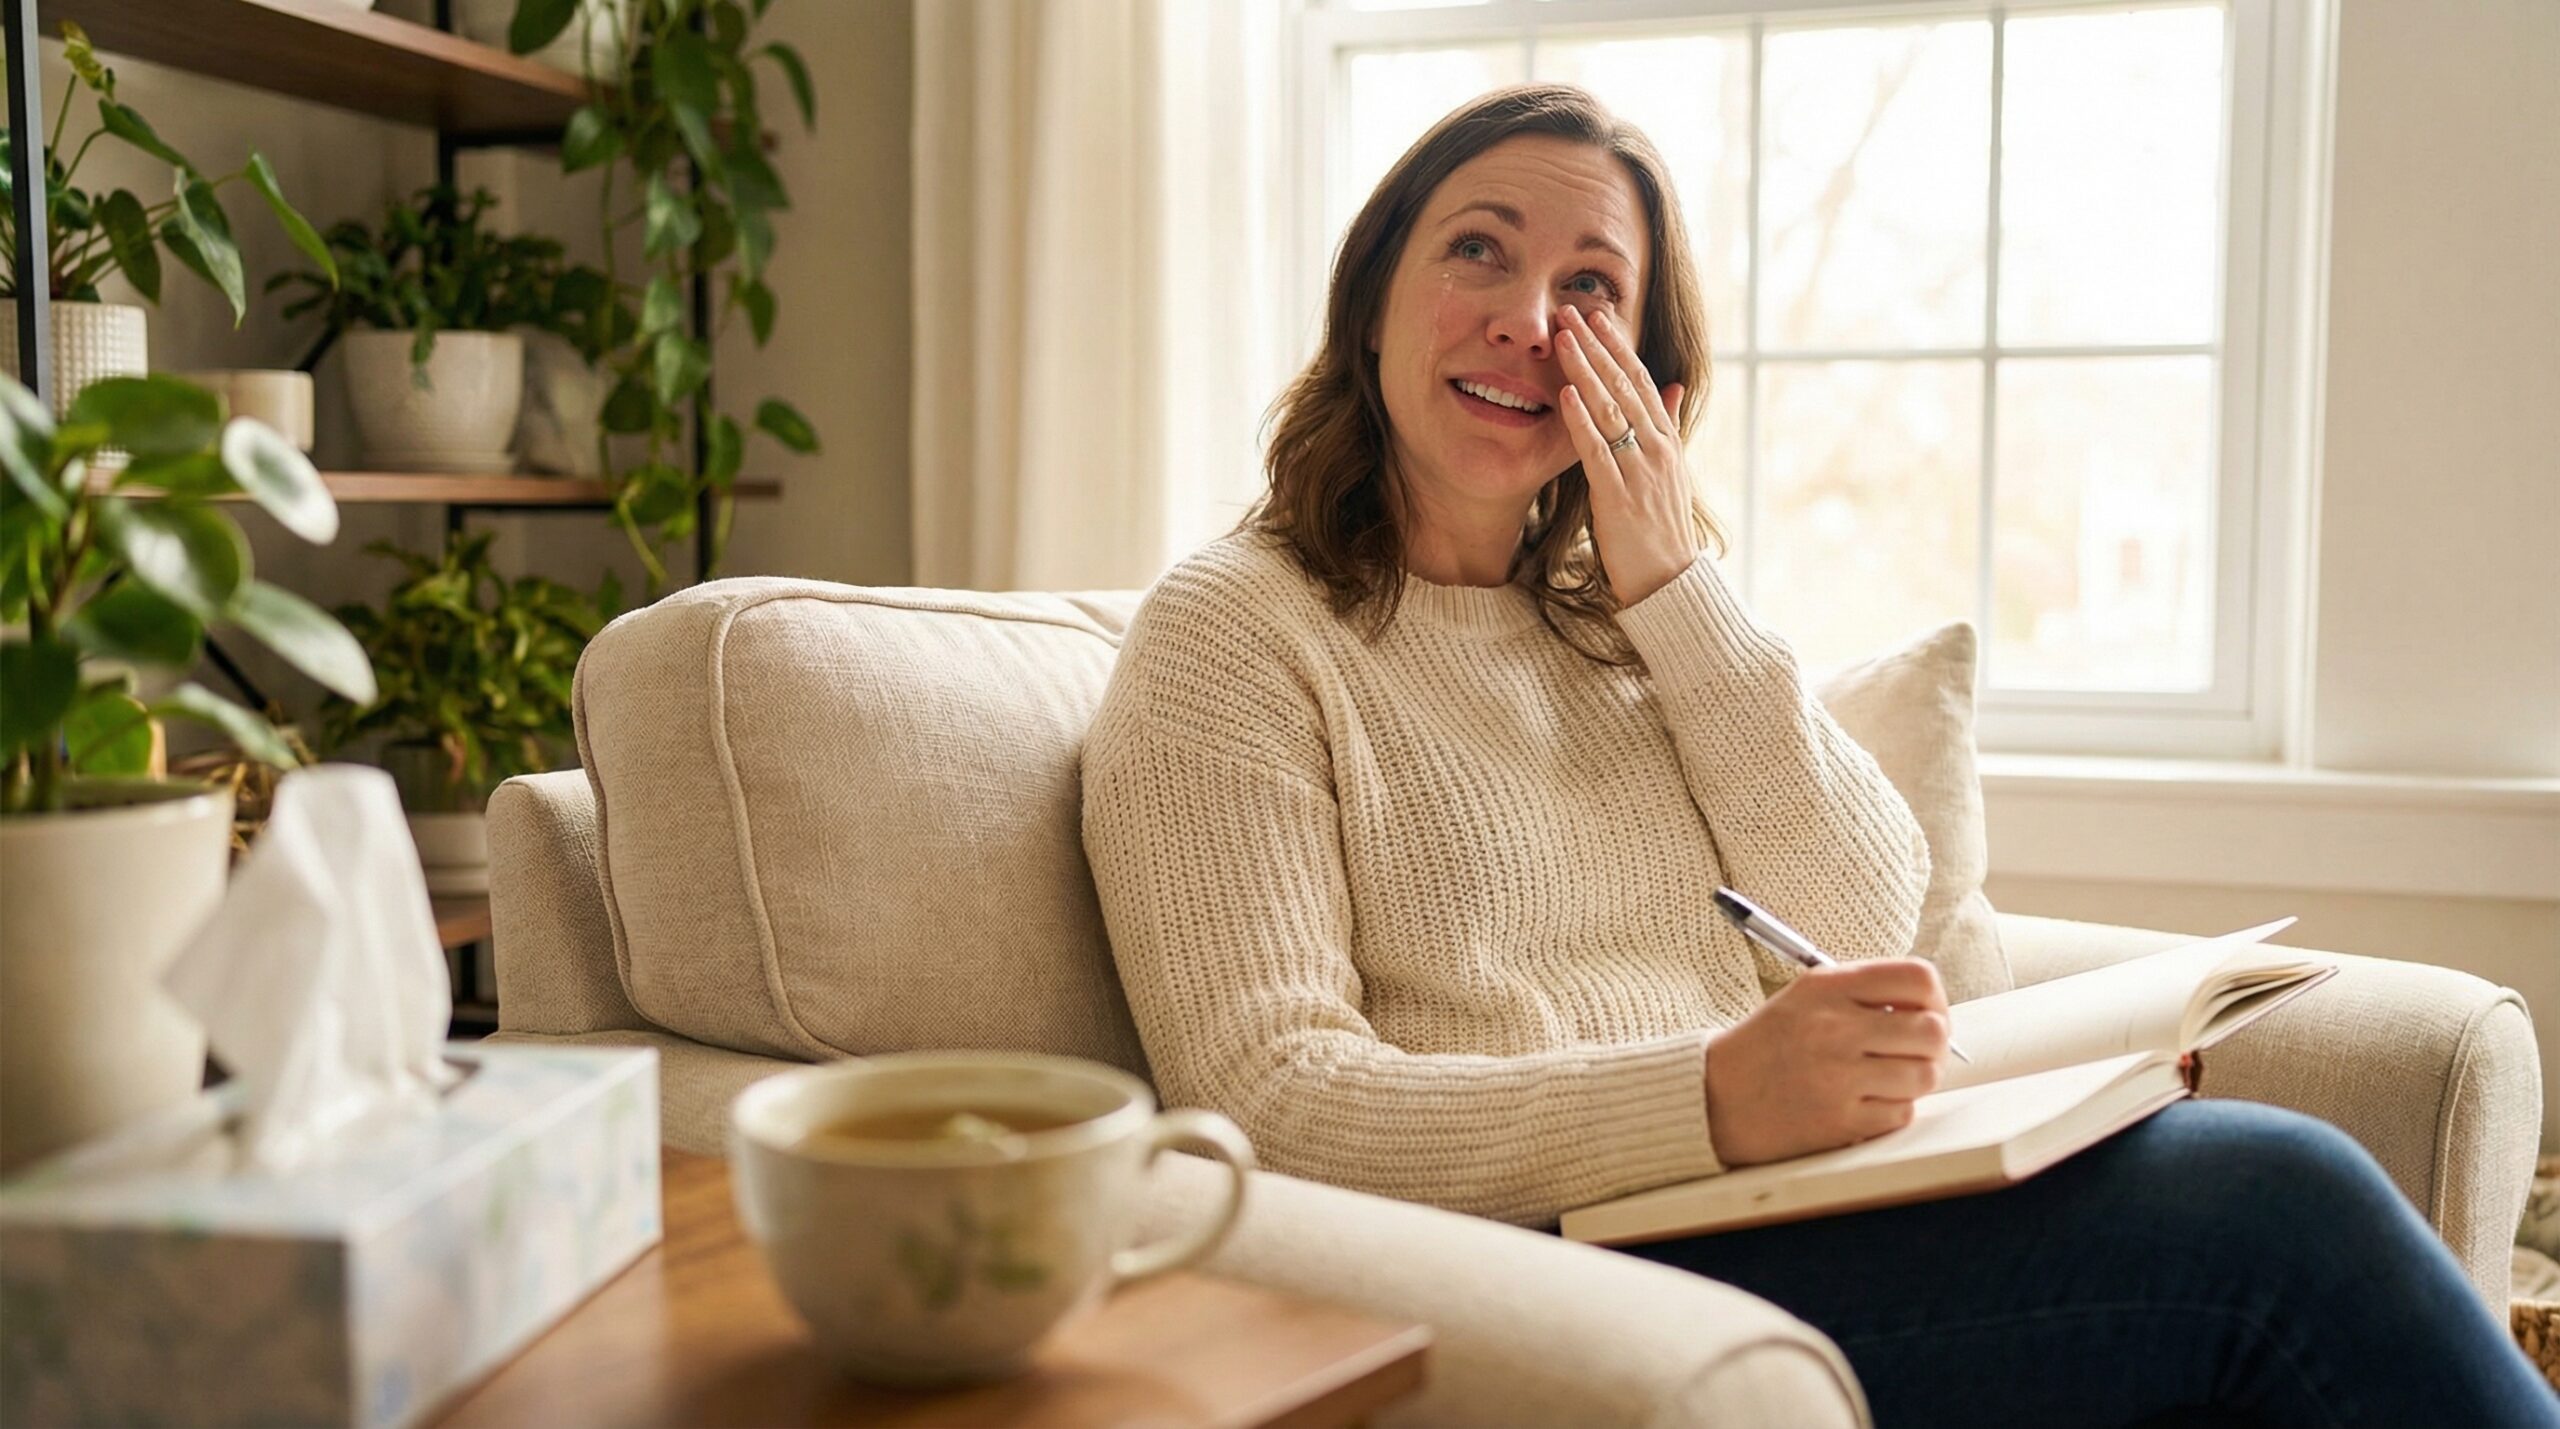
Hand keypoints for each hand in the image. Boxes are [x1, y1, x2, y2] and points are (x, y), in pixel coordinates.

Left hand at [1554, 304, 1699, 606]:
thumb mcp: (1672, 470)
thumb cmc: (1664, 528)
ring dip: (1585, 371)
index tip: (1598, 315)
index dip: (1618, 346)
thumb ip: (1670, 424)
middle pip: (1624, 385)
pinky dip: (1581, 420)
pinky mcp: (1618, 495)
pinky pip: (1597, 450)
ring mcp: (1639, 470)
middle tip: (1571, 311)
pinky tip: (1565, 394)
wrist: (1670, 579)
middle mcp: (1656, 448)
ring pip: (1609, 409)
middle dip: (1597, 346)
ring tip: (1563, 339)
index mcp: (1666, 440)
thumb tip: (1675, 385)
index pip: (1640, 381)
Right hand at [1700, 958, 1951, 1167]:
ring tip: (1889, 1079)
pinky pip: (1902, 1113)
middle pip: (1933, 1030)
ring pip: (1925, 1075)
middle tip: (1915, 1052)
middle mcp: (1834, 1029)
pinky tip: (1865, 1102)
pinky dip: (1893, 1110)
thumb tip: (1933, 1009)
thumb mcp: (1806, 997)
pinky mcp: (1841, 1122)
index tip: (1926, 1013)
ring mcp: (1838, 1077)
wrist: (1716, 1098)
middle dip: (1933, 1044)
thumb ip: (1865, 992)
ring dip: (1915, 1079)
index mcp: (1827, 988)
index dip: (1935, 998)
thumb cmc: (1769, 1046)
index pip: (1918, 978)